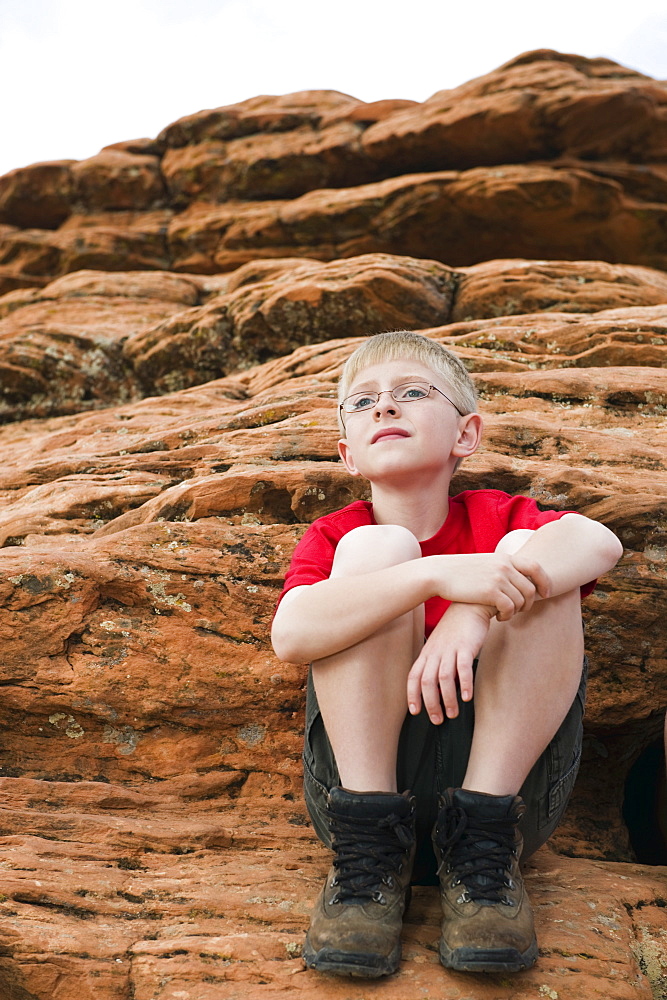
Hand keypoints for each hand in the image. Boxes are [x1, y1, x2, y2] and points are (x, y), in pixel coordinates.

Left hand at [407, 603, 492, 723]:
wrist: (470, 605)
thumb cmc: (456, 628)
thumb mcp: (440, 645)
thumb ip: (437, 664)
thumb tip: (439, 688)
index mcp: (427, 653)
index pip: (413, 677)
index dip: (412, 695)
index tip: (415, 711)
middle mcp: (435, 652)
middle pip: (426, 681)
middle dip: (430, 704)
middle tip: (437, 719)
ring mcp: (450, 649)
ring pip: (443, 678)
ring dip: (447, 699)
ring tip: (453, 713)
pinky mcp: (466, 646)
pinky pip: (463, 667)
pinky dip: (464, 683)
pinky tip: (467, 696)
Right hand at [430, 552, 549, 619]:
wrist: (439, 573)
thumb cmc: (460, 571)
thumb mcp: (484, 563)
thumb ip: (501, 567)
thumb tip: (516, 578)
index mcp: (505, 558)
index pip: (536, 567)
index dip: (544, 581)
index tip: (544, 593)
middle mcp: (504, 566)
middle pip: (530, 588)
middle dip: (529, 603)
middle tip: (518, 610)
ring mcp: (498, 578)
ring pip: (521, 601)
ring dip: (516, 611)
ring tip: (504, 613)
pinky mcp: (490, 592)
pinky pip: (510, 608)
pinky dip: (507, 616)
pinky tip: (497, 616)